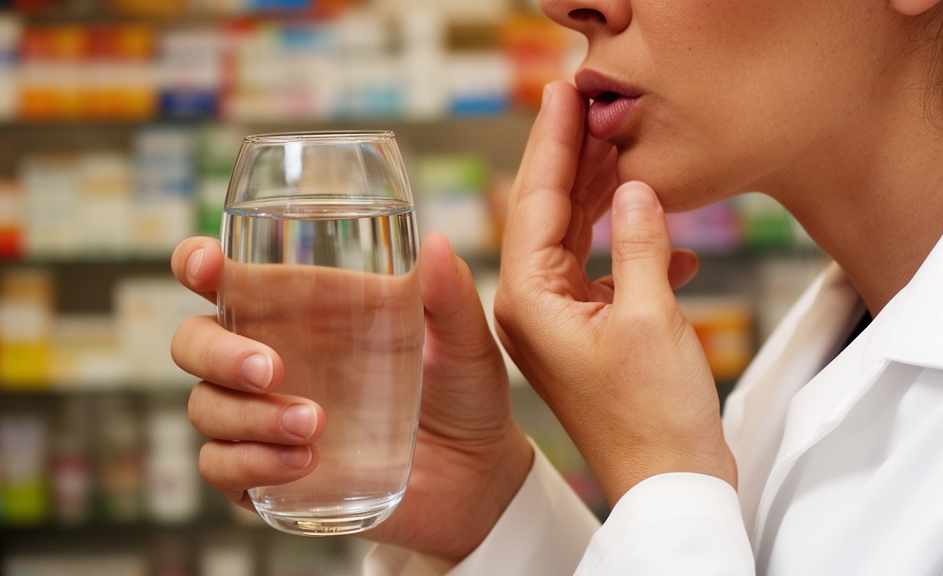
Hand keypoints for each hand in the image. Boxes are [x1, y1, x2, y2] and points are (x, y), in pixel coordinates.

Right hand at [171, 233, 531, 562]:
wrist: (476, 479)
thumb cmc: (460, 396)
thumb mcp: (463, 343)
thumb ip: (449, 297)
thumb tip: (437, 244)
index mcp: (300, 315)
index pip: (224, 281)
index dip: (197, 265)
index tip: (207, 265)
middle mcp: (269, 362)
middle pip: (194, 344)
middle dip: (217, 353)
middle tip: (270, 370)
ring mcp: (263, 421)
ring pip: (206, 408)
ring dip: (248, 417)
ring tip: (315, 425)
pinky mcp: (268, 477)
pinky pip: (222, 469)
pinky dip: (252, 464)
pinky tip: (303, 462)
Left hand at [493, 81, 735, 506]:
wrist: (667, 486)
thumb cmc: (653, 419)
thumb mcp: (652, 318)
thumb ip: (642, 245)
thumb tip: (635, 190)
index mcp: (526, 300)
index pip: (534, 201)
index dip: (551, 142)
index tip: (561, 93)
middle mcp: (528, 308)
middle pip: (547, 213)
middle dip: (572, 159)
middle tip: (589, 104)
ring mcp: (554, 322)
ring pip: (574, 239)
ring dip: (601, 197)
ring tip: (623, 147)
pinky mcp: (582, 334)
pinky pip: (598, 272)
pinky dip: (628, 249)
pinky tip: (664, 237)